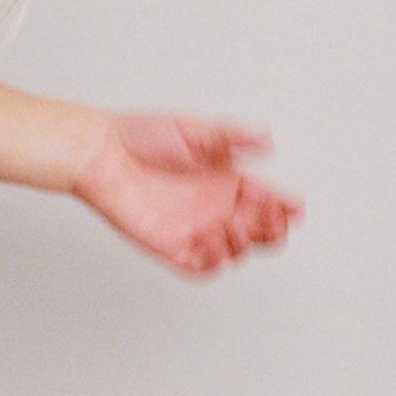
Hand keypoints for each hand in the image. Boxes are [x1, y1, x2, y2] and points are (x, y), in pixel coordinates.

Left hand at [70, 113, 302, 276]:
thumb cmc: (141, 135)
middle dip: (271, 228)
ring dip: (243, 242)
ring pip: (234, 250)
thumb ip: (232, 137)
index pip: (265, 199)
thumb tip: (267, 142)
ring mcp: (193, 228)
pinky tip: (212, 241)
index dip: (284, 207)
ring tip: (235, 222)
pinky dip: (213, 261)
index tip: (295, 208)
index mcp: (224, 179)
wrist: (100, 152)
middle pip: (257, 230)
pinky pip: (200, 267)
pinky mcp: (168, 246)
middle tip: (271, 219)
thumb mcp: (195, 128)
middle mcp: (212, 206)